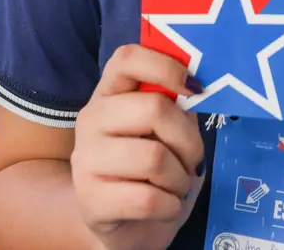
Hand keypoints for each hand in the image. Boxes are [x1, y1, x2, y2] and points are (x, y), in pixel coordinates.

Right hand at [72, 45, 205, 249]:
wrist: (124, 224)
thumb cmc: (152, 169)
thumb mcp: (167, 130)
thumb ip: (177, 105)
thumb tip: (198, 85)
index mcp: (110, 93)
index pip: (127, 58)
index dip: (165, 66)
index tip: (195, 88)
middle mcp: (91, 119)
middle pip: (154, 108)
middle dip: (188, 140)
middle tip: (192, 158)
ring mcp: (85, 159)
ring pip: (154, 158)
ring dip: (180, 178)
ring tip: (177, 185)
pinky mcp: (90, 200)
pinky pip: (147, 199)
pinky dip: (170, 206)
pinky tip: (166, 206)